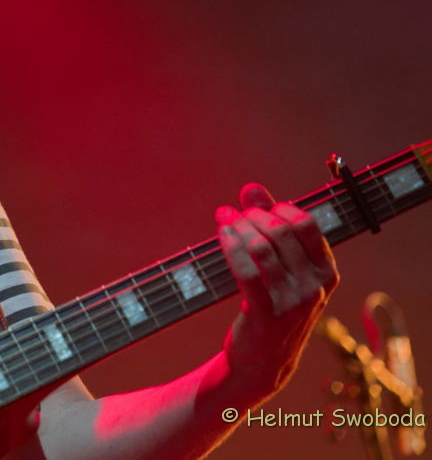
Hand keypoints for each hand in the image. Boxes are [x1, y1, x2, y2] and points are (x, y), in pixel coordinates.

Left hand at [215, 183, 338, 402]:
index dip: (277, 207)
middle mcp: (315, 287)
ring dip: (237, 227)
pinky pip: (246, 270)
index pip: (307, 224)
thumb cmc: (272, 304)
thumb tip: (252, 188)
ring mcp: (292, 302)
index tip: (254, 204)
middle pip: (281, 232)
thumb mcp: (282, 268)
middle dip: (252, 215)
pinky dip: (230, 246)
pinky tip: (221, 234)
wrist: (263, 360)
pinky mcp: (267, 314)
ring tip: (223, 219)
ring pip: (262, 248)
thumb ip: (270, 225)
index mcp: (326, 272)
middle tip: (232, 213)